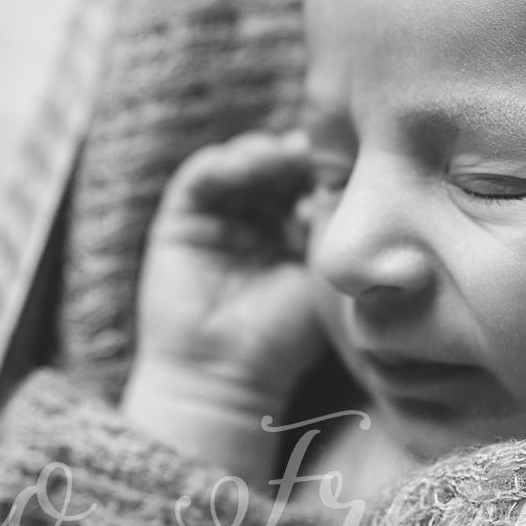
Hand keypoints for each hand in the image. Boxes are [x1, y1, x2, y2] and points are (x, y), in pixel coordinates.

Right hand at [131, 130, 326, 416]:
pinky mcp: (179, 221)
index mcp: (290, 231)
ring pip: (238, 163)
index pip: (306, 181)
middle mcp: (253, 220)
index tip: (344, 162)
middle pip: (274, 166)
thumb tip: (345, 178)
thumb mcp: (319, 272)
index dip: (322, 167)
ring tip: (284, 156)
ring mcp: (217, 219)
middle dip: (293, 153)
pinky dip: (224, 163)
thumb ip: (328, 224)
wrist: (228, 374)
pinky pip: (199, 176)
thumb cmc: (285, 334)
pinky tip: (248, 164)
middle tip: (314, 151)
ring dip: (261, 152)